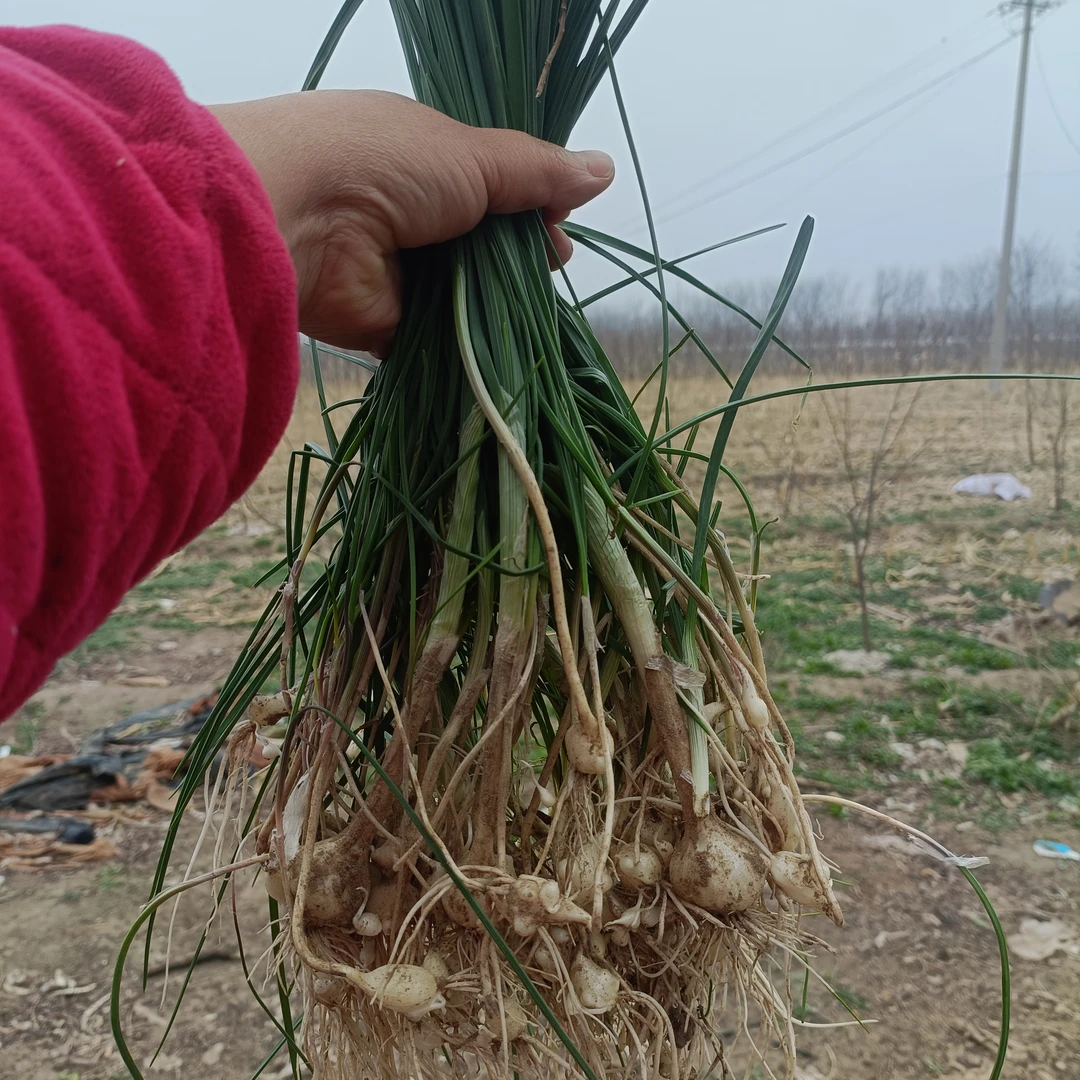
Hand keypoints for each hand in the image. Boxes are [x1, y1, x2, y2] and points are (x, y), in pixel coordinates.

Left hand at [210, 91, 613, 353]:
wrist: (298, 219)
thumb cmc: (382, 165)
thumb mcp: (473, 156)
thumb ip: (538, 172)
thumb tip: (603, 170)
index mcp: (424, 161)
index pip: (493, 187)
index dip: (531, 207)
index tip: (560, 226)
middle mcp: (409, 214)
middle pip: (482, 245)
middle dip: (519, 260)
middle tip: (549, 265)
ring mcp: (396, 270)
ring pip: (464, 294)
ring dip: (497, 304)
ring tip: (530, 309)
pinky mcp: (384, 324)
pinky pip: (437, 338)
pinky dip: (465, 346)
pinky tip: (502, 351)